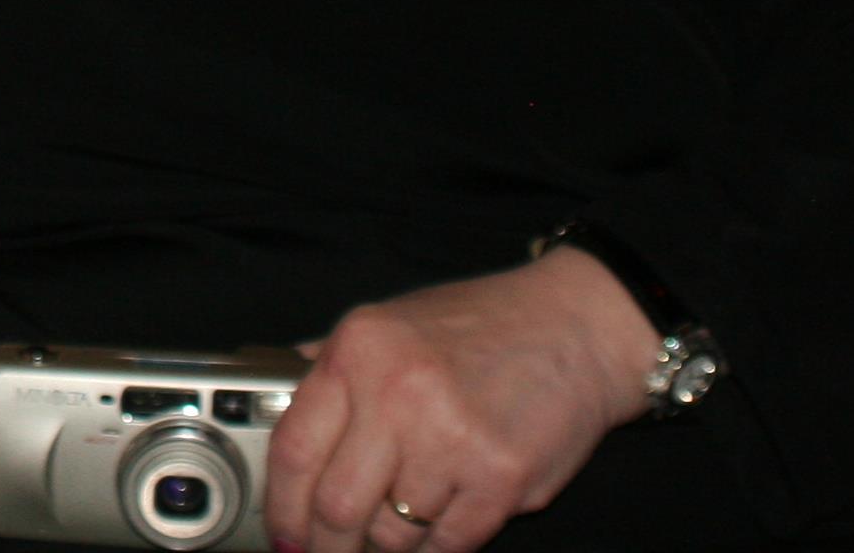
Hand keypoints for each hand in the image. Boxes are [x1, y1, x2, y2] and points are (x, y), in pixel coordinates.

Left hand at [263, 248, 652, 552]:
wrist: (575, 328)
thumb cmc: (481, 326)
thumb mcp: (389, 324)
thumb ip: (330, 365)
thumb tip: (278, 408)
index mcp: (359, 352)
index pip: (295, 449)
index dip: (281, 507)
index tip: (281, 535)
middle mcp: (398, 393)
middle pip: (337, 507)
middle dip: (328, 545)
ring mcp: (452, 438)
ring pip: (393, 533)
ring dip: (388, 545)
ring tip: (394, 531)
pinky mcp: (502, 478)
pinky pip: (447, 543)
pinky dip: (434, 547)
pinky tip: (435, 531)